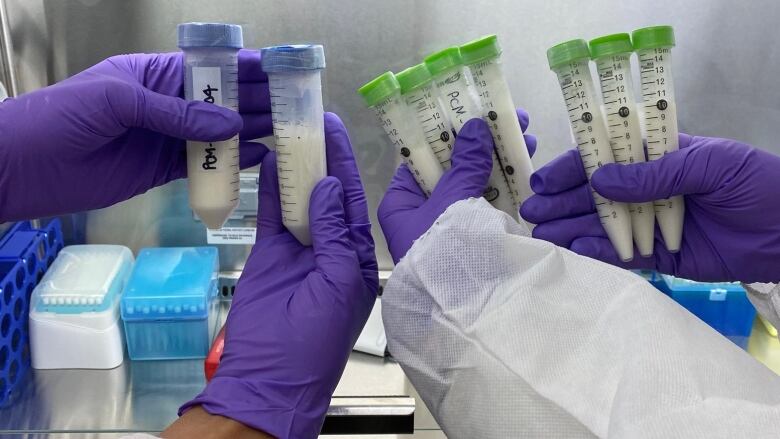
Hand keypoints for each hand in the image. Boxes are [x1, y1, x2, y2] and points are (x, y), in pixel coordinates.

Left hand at [0, 50, 271, 221]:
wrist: (23, 167)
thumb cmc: (62, 117)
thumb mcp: (120, 101)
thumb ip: (177, 114)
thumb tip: (233, 125)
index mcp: (156, 74)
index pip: (211, 67)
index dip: (246, 68)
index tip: (282, 72)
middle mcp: (168, 104)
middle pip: (222, 101)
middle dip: (258, 102)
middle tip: (297, 108)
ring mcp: (167, 139)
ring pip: (219, 135)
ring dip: (252, 133)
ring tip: (289, 134)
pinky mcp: (163, 170)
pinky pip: (204, 165)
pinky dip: (232, 164)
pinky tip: (260, 160)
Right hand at [181, 113, 377, 437]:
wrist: (270, 375)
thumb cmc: (317, 338)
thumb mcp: (339, 283)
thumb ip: (334, 234)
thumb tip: (327, 187)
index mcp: (356, 256)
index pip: (353, 200)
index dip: (345, 165)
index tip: (336, 130)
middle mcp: (329, 246)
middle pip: (326, 193)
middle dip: (322, 158)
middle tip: (312, 119)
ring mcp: (298, 247)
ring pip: (299, 198)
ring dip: (296, 168)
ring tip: (289, 131)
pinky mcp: (270, 252)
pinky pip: (271, 214)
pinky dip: (270, 189)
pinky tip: (268, 161)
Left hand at [378, 109, 535, 263]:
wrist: (461, 309)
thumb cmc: (443, 251)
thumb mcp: (451, 201)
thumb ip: (465, 165)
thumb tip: (475, 126)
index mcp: (401, 201)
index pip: (420, 157)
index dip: (446, 130)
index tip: (470, 108)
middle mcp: (421, 213)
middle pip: (450, 168)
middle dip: (480, 143)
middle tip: (510, 118)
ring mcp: (448, 227)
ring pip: (472, 185)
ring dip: (498, 161)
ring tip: (528, 137)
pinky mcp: (472, 240)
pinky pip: (486, 206)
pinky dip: (504, 188)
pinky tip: (526, 167)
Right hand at [520, 134, 779, 282]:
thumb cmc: (757, 184)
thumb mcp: (709, 164)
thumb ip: (655, 173)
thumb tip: (601, 180)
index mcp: (659, 156)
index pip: (607, 157)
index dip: (573, 167)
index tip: (544, 181)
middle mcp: (649, 189)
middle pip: (596, 195)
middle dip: (562, 203)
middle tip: (531, 214)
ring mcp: (653, 224)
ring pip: (604, 225)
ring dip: (571, 229)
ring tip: (543, 237)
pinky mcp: (662, 258)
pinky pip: (625, 255)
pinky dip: (600, 253)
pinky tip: (576, 250)